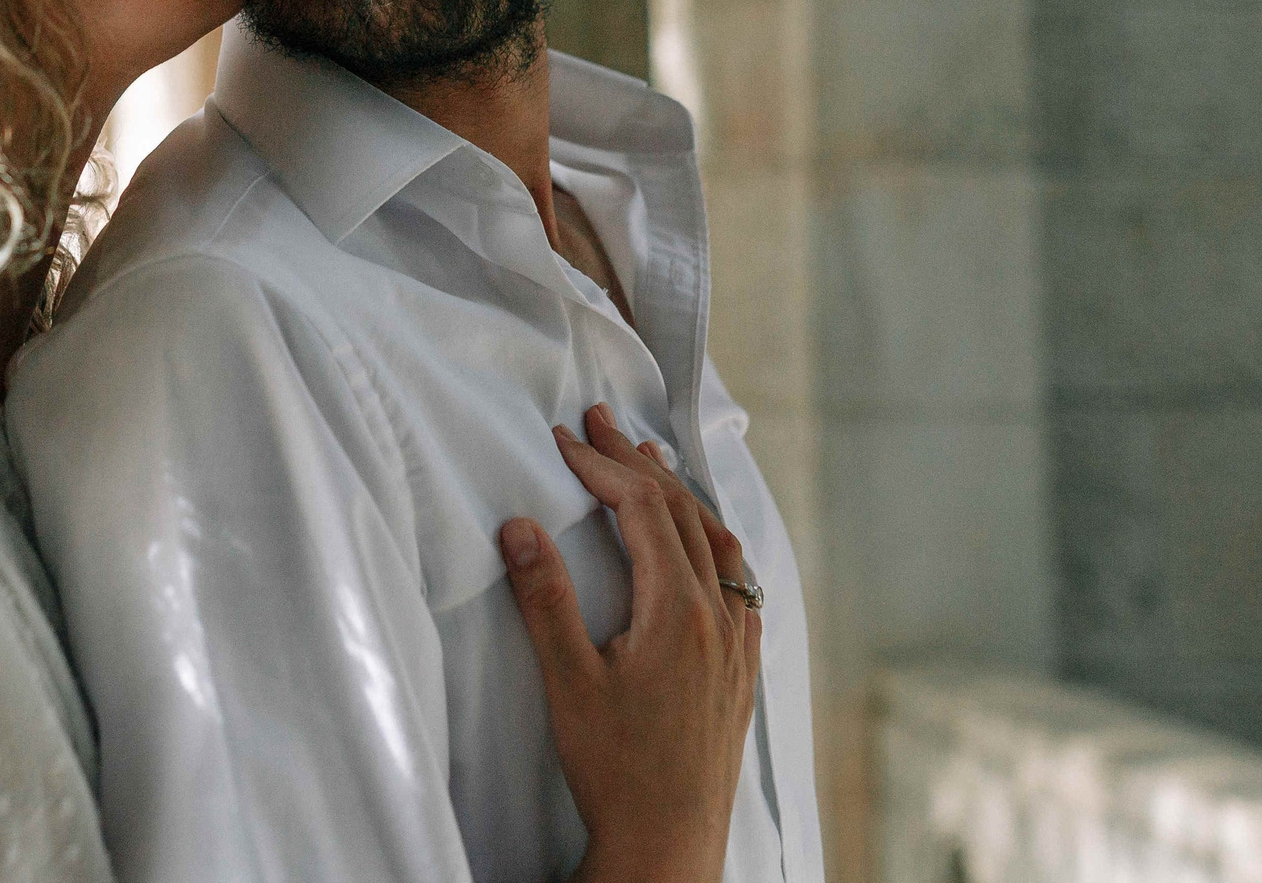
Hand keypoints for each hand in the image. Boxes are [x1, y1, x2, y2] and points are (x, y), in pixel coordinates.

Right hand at [499, 404, 761, 882]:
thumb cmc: (616, 769)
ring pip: (716, 540)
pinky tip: (700, 544)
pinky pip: (737, 578)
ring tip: (650, 461)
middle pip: (681, 511)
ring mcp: (737, 641)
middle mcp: (719, 615)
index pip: (642, 509)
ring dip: (678, 493)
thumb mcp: (568, 682)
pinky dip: (710, 538)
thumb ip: (545, 599)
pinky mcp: (741, 667)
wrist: (670, 842)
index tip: (563, 437)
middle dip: (636, 461)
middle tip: (599, 421)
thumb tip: (520, 527)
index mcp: (679, 610)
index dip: (600, 466)